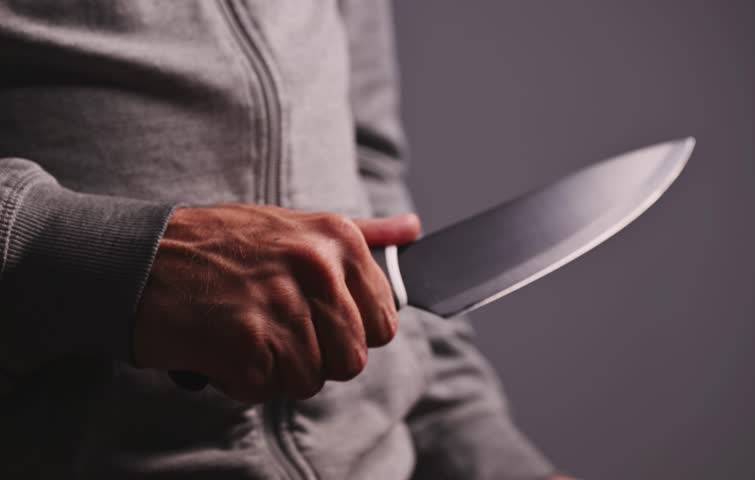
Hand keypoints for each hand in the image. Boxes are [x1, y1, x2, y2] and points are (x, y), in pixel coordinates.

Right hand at [133, 205, 419, 402]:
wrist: (138, 257)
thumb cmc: (221, 245)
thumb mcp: (297, 225)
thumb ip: (363, 233)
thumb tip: (413, 230)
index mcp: (338, 239)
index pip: (384, 323)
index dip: (351, 334)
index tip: (318, 322)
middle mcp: (316, 267)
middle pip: (353, 359)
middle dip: (316, 358)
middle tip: (276, 331)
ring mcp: (281, 303)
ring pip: (311, 380)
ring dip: (276, 371)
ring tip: (245, 333)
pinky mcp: (245, 340)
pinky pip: (266, 390)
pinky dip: (241, 380)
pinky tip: (221, 345)